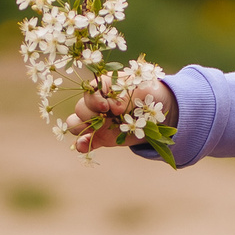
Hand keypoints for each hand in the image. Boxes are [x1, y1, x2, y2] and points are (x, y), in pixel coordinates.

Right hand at [62, 78, 176, 153]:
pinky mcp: (101, 136)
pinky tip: (84, 147)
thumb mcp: (142, 91)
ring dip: (81, 127)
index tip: (106, 106)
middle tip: (106, 118)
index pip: (90, 92)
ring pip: (76, 123)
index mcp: (103, 87)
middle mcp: (96, 103)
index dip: (95, 100)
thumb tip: (114, 108)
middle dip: (90, 114)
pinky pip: (85, 141)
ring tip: (92, 130)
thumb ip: (126, 98)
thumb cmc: (147, 94)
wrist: (157, 112)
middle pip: (81, 108)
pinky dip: (83, 144)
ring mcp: (97, 121)